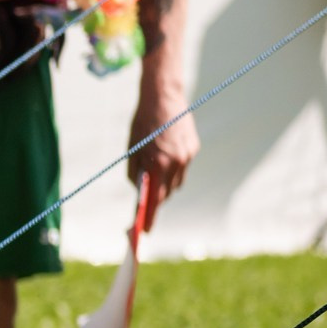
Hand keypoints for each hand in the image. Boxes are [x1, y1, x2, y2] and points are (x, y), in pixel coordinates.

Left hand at [127, 85, 196, 230]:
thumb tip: (139, 191)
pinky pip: (183, 168)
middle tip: (144, 204)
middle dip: (155, 199)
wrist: (163, 96)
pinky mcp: (194, 148)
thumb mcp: (132, 150)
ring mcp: (188, 156)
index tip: (144, 231)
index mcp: (159, 164)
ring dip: (165, 184)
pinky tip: (165, 161)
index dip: (149, 216)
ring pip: (176, 182)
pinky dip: (173, 170)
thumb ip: (136, 172)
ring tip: (154, 178)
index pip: (155, 199)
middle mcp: (177, 162)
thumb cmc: (142, 123)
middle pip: (167, 193)